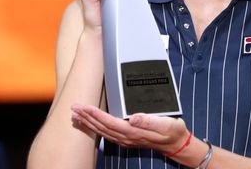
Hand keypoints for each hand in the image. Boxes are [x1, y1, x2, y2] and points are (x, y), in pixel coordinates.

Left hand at [71, 104, 187, 153]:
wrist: (176, 143)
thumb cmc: (172, 131)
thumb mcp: (165, 124)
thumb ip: (149, 120)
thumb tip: (134, 117)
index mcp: (133, 131)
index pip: (109, 122)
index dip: (96, 114)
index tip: (85, 106)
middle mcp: (126, 137)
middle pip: (101, 127)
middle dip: (86, 117)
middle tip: (73, 108)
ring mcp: (125, 139)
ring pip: (102, 131)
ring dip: (88, 123)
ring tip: (76, 115)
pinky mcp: (126, 138)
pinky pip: (106, 133)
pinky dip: (96, 127)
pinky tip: (90, 123)